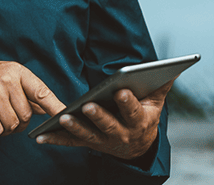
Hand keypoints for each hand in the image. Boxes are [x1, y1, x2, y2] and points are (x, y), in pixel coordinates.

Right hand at [0, 59, 62, 136]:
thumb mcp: (3, 75)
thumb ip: (24, 91)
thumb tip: (44, 108)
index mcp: (16, 71)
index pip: (42, 92)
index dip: (55, 106)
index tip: (66, 115)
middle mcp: (8, 80)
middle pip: (27, 116)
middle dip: (16, 120)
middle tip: (0, 111)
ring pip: (13, 125)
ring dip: (2, 126)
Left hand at [35, 79, 172, 160]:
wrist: (139, 147)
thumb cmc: (145, 115)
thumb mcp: (156, 102)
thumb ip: (161, 84)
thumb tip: (173, 67)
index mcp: (138, 122)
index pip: (133, 112)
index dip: (127, 102)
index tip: (121, 91)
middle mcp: (121, 134)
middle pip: (109, 125)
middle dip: (98, 116)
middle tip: (88, 105)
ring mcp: (103, 141)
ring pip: (88, 135)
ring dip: (75, 127)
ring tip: (63, 118)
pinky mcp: (89, 144)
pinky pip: (71, 142)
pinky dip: (55, 139)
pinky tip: (40, 136)